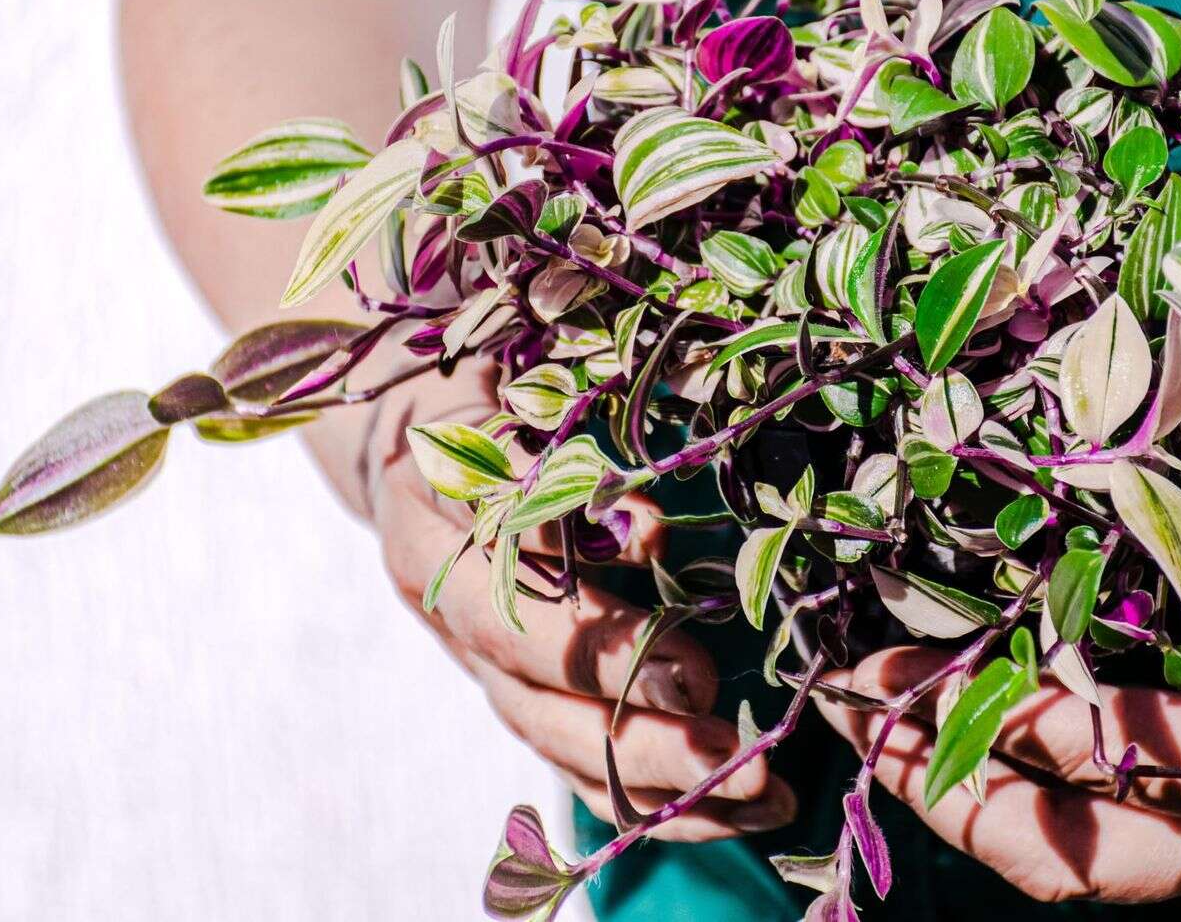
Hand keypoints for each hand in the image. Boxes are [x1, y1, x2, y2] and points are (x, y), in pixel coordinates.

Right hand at [356, 363, 796, 841]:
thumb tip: (646, 528)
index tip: (693, 671)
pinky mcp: (513, 685)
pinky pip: (574, 762)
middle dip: (640, 743)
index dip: (599, 645)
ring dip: (660, 785)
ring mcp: (475, 655)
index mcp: (434, 513)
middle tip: (743, 761)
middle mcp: (446, 602)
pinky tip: (736, 811)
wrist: (415, 419)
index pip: (514, 599)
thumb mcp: (525, 369)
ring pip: (556, 744)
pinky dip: (651, 795)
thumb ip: (572, 433)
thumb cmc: (495, 371)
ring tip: (764, 799)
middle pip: (534, 696)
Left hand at [819, 427, 1180, 901]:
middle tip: (858, 724)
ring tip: (892, 738)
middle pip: (1085, 862)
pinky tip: (1002, 728)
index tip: (905, 673)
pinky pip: (1143, 837)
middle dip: (957, 799)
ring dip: (992, 806)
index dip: (1009, 719)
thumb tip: (1169, 362)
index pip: (1131, 758)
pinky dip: (1055, 795)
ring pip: (1104, 865)